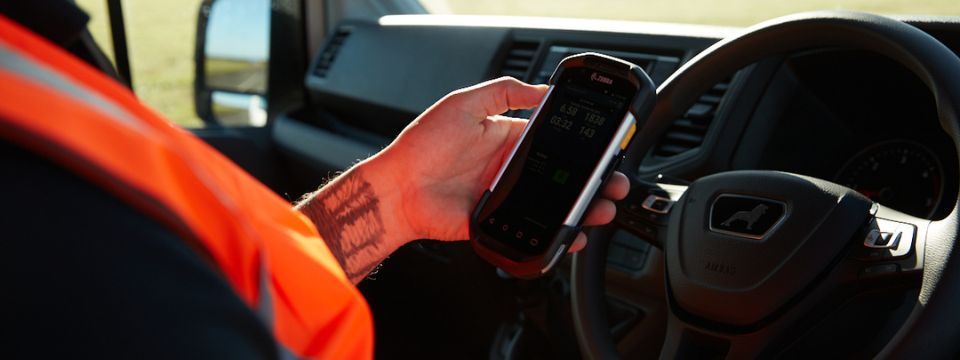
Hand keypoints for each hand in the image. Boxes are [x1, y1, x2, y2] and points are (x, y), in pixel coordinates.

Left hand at [366, 77, 629, 251]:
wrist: (396, 189)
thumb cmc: (423, 145)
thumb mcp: (464, 103)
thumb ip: (504, 92)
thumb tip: (542, 90)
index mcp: (507, 139)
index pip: (554, 142)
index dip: (580, 147)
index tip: (604, 150)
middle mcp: (510, 170)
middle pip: (562, 177)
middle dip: (593, 182)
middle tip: (614, 184)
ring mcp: (506, 198)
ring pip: (555, 206)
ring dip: (583, 209)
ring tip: (603, 209)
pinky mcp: (498, 224)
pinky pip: (533, 231)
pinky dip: (557, 236)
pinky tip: (574, 235)